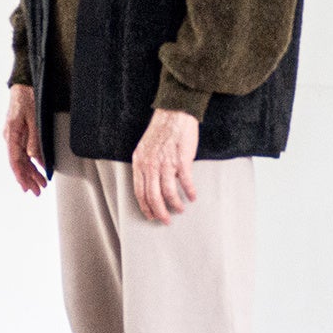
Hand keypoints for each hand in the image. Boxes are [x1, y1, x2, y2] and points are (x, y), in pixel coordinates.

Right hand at [3, 84, 46, 194]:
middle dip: (28, 179)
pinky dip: (31, 162)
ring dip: (31, 172)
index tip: (27, 186)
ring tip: (40, 184)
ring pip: (21, 159)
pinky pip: (23, 152)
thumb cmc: (28, 98)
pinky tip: (38, 170)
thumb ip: (34, 139)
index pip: (15, 161)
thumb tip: (33, 158)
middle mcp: (10, 137)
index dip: (21, 175)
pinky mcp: (18, 134)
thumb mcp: (34, 118)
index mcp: (11, 134)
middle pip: (18, 163)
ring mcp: (13, 136)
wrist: (24, 84)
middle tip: (38, 191)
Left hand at [132, 109, 198, 224]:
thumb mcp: (145, 148)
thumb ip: (146, 165)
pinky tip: (193, 196)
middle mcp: (151, 165)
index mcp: (140, 162)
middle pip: (153, 196)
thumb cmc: (162, 129)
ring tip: (180, 209)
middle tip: (165, 220)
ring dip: (175, 204)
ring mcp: (166, 163)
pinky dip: (190, 192)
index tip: (150, 215)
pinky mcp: (181, 160)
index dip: (145, 206)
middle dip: (159, 212)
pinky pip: (186, 182)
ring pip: (168, 192)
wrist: (174, 113)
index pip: (139, 191)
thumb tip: (153, 182)